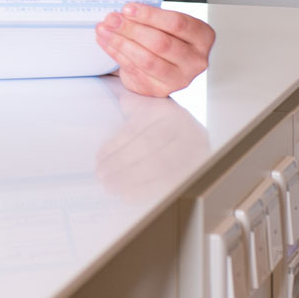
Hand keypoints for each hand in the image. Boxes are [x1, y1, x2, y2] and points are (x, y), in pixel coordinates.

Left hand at [94, 89, 210, 197]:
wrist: (187, 131)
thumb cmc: (157, 123)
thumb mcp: (143, 108)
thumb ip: (128, 106)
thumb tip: (117, 103)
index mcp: (166, 110)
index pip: (137, 130)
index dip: (116, 146)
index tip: (98, 159)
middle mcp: (184, 126)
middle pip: (149, 148)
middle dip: (121, 164)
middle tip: (101, 176)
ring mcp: (196, 148)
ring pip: (160, 166)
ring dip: (132, 179)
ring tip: (111, 187)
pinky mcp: (200, 167)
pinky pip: (171, 182)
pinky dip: (148, 190)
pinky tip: (129, 195)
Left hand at [96, 2, 214, 95]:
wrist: (163, 61)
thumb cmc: (165, 36)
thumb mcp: (165, 22)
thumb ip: (150, 17)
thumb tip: (120, 13)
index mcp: (202, 36)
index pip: (177, 24)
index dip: (150, 16)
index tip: (127, 8)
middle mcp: (195, 60)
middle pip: (161, 43)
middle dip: (131, 29)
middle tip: (112, 19)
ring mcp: (179, 78)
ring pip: (147, 59)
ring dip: (121, 42)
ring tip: (104, 29)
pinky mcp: (159, 89)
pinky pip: (135, 70)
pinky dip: (116, 54)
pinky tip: (106, 42)